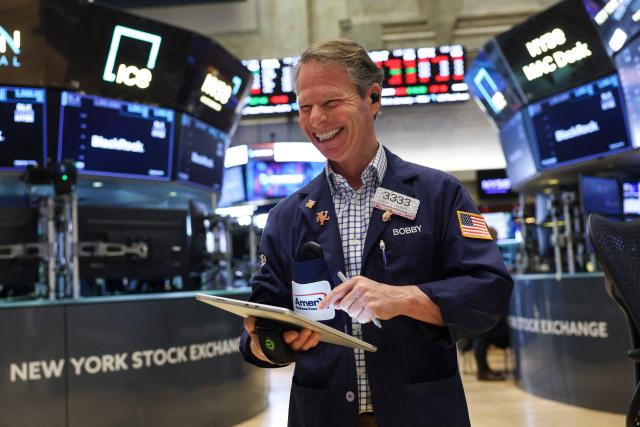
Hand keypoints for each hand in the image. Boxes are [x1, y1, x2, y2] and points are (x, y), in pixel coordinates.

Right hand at [243, 316, 320, 362]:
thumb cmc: (259, 336)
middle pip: (294, 346)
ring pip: (302, 347)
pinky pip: (306, 347)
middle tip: (307, 329)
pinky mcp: (298, 348)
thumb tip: (250, 322)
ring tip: (315, 331)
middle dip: (301, 339)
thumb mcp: (252, 330)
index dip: (288, 338)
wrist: (263, 347)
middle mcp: (283, 349)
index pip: (281, 343)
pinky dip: (312, 342)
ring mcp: (291, 350)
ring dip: (309, 341)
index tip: (293, 333)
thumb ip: (250, 325)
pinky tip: (316, 335)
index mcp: (272, 346)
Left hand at [317, 276, 443, 325]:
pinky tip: (372, 313)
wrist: (397, 297)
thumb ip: (348, 294)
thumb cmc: (378, 293)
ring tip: (367, 308)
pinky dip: (365, 319)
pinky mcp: (372, 307)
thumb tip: (334, 303)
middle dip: (349, 309)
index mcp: (357, 281)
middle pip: (343, 305)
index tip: (321, 307)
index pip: (337, 291)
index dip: (328, 300)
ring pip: (351, 313)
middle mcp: (361, 287)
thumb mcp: (362, 288)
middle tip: (360, 306)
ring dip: (358, 314)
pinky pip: (361, 318)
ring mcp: (366, 297)